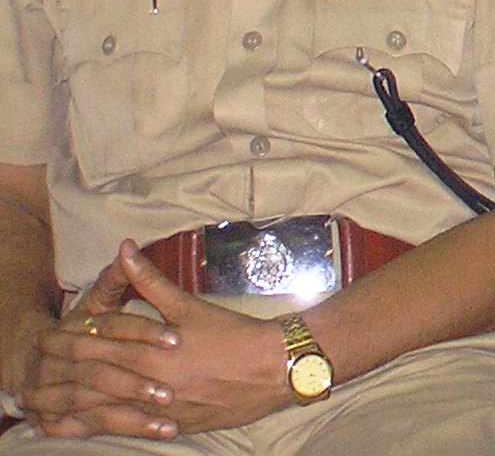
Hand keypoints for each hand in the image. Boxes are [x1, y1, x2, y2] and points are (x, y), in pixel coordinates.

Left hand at [31, 244, 292, 436]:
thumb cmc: (232, 334)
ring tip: (45, 406)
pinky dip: (98, 429)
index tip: (44, 338)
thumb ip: (150, 281)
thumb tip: (124, 249)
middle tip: (35, 371)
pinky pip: (123, 431)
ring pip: (100, 412)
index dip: (65, 341)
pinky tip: (83, 428)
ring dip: (70, 409)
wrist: (273, 369)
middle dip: (59, 376)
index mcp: (148, 352)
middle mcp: (145, 383)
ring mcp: (154, 409)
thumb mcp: (190, 306)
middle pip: (90, 381)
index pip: (95, 346)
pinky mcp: (168, 427)